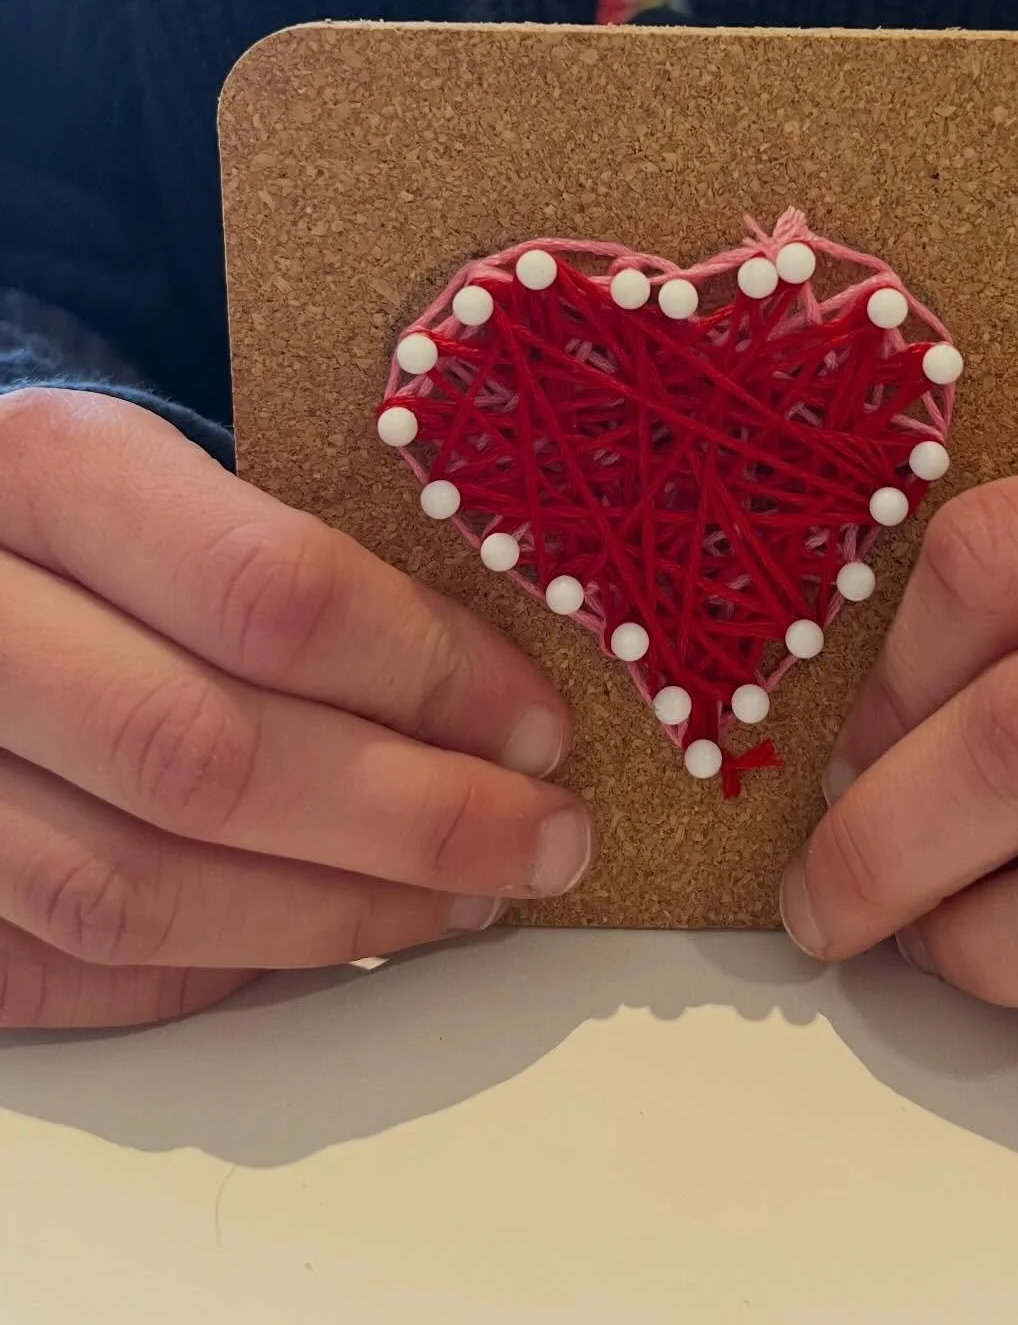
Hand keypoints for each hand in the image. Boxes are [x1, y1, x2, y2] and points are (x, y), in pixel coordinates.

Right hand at [0, 391, 591, 1028]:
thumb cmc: (70, 519)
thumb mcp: (158, 471)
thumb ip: (286, 555)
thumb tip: (493, 690)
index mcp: (46, 472)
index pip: (267, 591)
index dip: (428, 674)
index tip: (538, 727)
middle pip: (206, 757)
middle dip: (413, 819)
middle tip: (544, 839)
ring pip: (131, 889)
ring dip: (331, 915)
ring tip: (461, 898)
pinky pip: (66, 970)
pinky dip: (212, 966)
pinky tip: (320, 936)